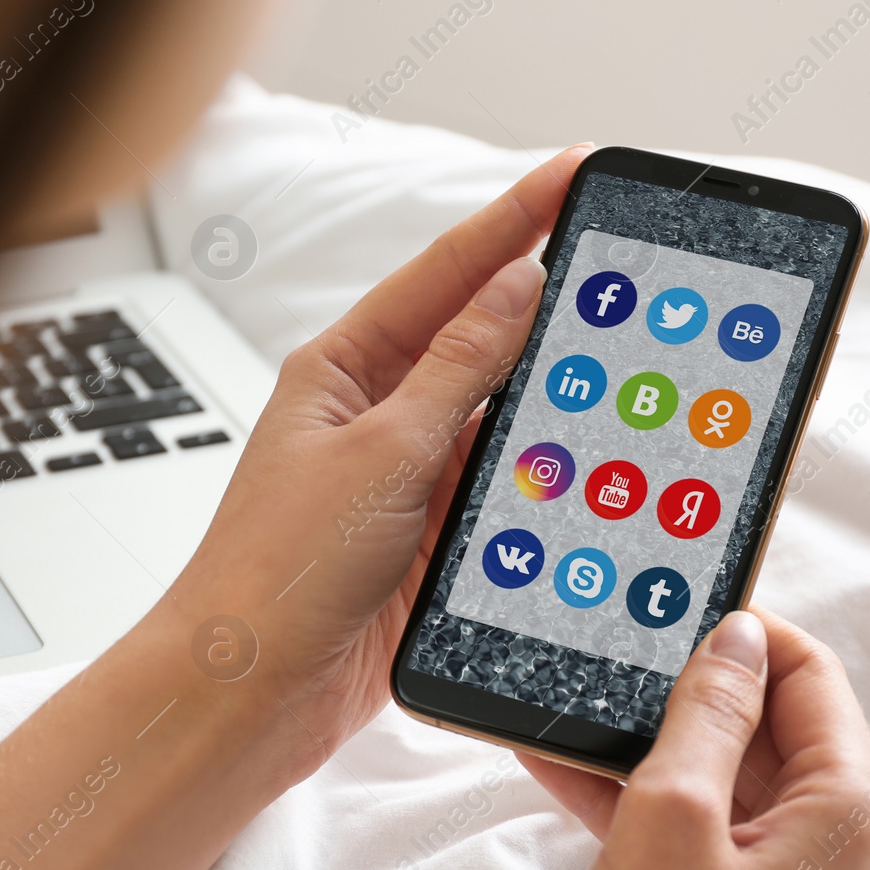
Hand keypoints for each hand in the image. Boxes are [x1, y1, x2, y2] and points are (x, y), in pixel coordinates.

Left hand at [168, 144, 591, 770]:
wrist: (248, 697)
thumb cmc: (277, 571)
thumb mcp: (381, 454)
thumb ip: (458, 369)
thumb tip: (518, 284)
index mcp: (340, 369)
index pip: (443, 274)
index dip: (512, 219)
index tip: (572, 172)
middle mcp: (372, 414)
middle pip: (474, 336)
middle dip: (544, 298)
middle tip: (620, 259)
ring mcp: (402, 477)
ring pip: (494, 414)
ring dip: (548, 390)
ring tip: (621, 350)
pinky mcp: (426, 538)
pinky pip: (499, 484)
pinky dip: (539, 469)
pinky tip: (586, 455)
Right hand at [523, 607, 869, 869]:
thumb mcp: (670, 816)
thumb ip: (707, 710)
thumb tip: (736, 634)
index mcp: (850, 813)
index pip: (813, 677)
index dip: (745, 632)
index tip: (676, 609)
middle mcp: (843, 847)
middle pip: (772, 726)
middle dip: (685, 690)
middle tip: (616, 659)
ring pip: (729, 778)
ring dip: (651, 742)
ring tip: (574, 706)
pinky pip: (707, 831)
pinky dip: (646, 799)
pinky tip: (568, 769)